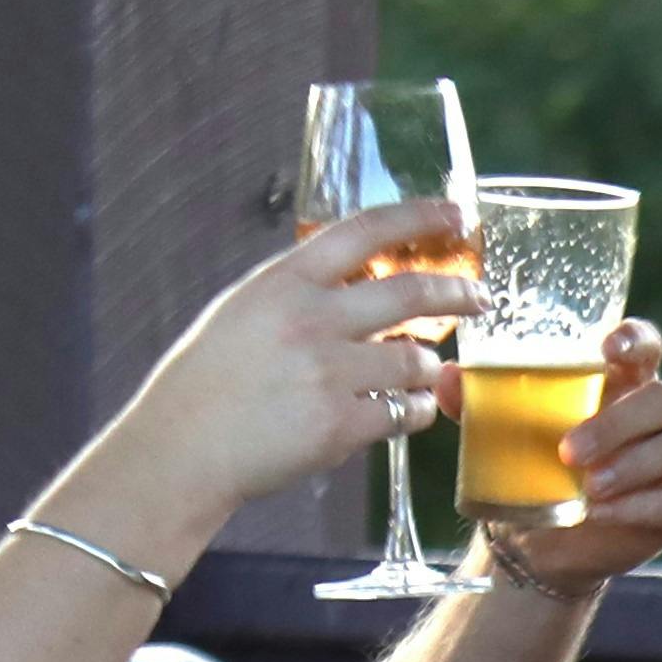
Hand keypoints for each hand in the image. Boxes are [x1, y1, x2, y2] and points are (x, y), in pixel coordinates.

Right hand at [72, 196, 479, 561]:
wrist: (180, 448)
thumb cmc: (208, 381)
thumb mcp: (245, 311)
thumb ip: (301, 292)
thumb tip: (364, 279)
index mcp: (284, 281)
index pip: (366, 229)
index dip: (420, 216)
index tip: (457, 212)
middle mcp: (310, 319)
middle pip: (411, 293)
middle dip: (459, 293)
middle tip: (481, 298)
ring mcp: (327, 373)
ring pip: (417, 360)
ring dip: (428, 366)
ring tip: (419, 371)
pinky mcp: (339, 426)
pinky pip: (405, 411)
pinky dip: (414, 410)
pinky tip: (406, 410)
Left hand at [471, 323, 661, 593]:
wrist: (537, 542)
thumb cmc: (528, 468)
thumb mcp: (499, 433)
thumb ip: (479, 402)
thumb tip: (451, 376)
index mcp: (622, 384)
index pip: (647, 346)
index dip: (636, 340)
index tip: (608, 349)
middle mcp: (657, 418)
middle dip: (619, 423)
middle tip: (568, 451)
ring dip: (636, 464)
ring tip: (589, 486)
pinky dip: (642, 506)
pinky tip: (602, 512)